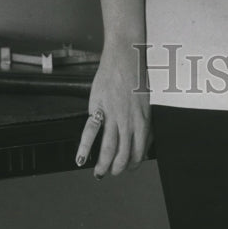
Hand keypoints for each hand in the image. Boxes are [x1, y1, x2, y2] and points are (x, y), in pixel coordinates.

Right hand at [75, 42, 150, 177]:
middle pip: (124, 154)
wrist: (125, 56)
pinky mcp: (99, 107)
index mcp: (144, 120)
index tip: (128, 168)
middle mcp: (129, 121)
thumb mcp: (147, 101)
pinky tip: (80, 158)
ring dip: (103, 165)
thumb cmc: (137, 76)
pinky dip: (84, 147)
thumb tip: (144, 139)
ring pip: (108, 148)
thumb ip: (144, 121)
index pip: (139, 151)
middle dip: (118, 168)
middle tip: (112, 172)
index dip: (133, 164)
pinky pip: (91, 131)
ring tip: (99, 172)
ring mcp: (114, 115)